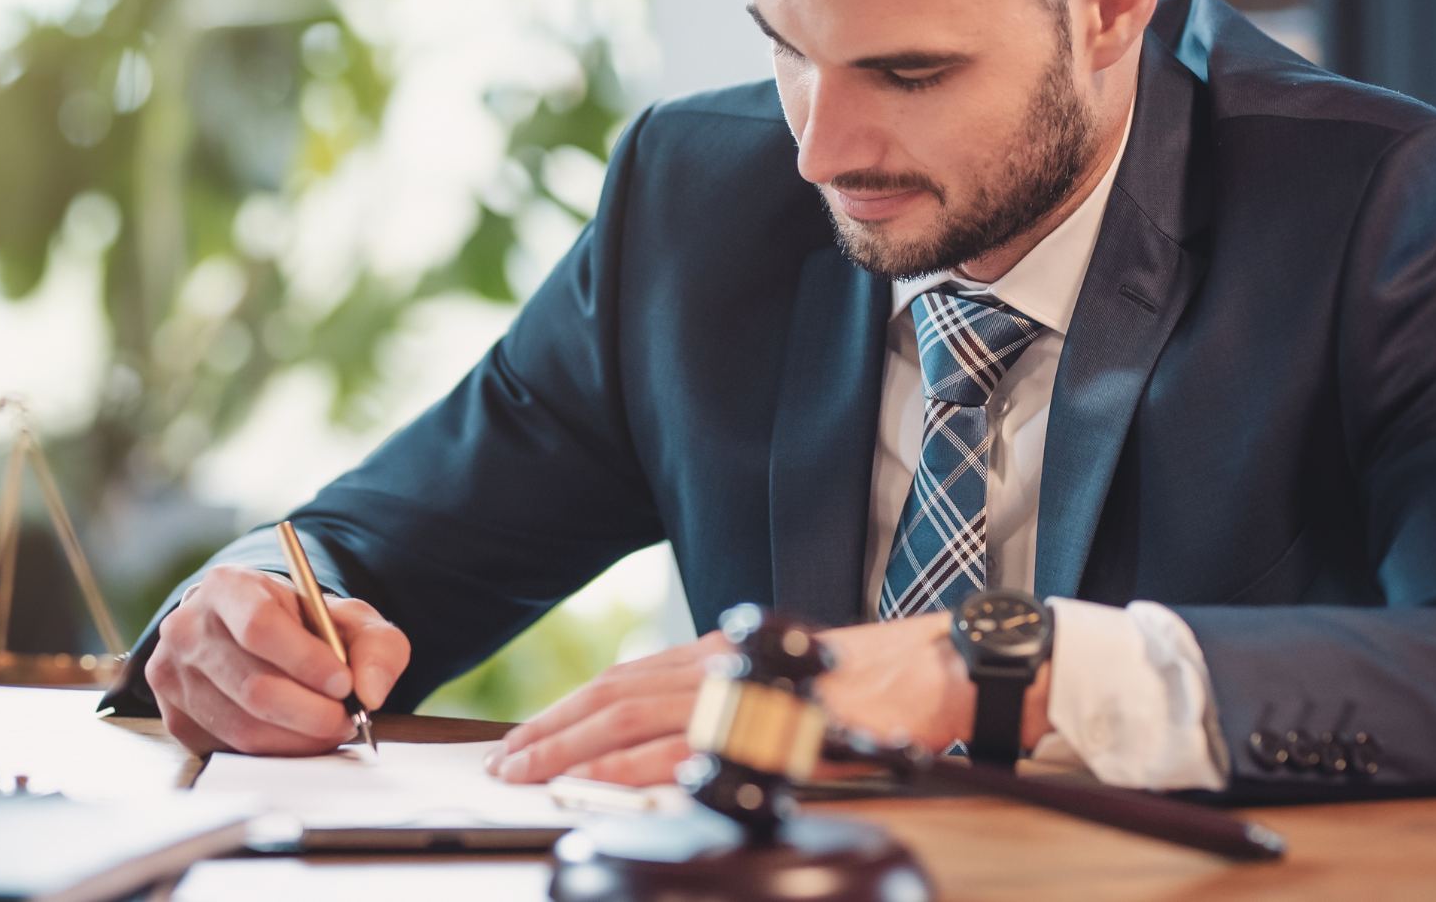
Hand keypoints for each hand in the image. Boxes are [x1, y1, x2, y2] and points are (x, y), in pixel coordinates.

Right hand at [146, 565, 409, 755]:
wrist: (254, 638)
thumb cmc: (302, 626)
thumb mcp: (349, 619)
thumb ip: (376, 646)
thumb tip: (371, 692)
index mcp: (227, 586)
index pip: (259, 627)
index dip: (305, 661)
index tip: (344, 684)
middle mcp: (188, 629)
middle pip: (253, 686)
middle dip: (312, 712)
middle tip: (347, 718)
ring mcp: (174, 677)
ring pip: (243, 727)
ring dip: (299, 738)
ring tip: (329, 727)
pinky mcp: (176, 719)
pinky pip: (232, 749)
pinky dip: (276, 751)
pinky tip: (297, 735)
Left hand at [485, 611, 1053, 786]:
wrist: (928, 671)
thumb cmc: (863, 680)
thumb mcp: (776, 675)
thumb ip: (720, 695)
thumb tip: (666, 732)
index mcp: (715, 654)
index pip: (622, 680)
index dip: (568, 709)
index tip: (527, 737)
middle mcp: (718, 666)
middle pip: (614, 696)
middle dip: (553, 730)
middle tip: (507, 760)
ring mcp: (741, 694)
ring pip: (636, 718)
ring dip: (575, 747)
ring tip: (531, 771)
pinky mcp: (766, 726)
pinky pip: (690, 747)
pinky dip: (640, 764)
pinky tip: (607, 781)